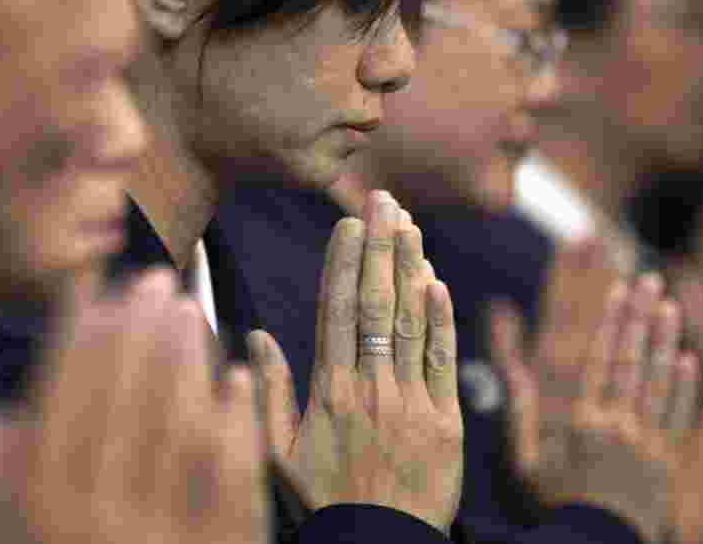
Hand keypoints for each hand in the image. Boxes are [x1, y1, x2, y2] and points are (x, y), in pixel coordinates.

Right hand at [0, 268, 268, 543]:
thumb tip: (3, 419)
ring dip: (190, 359)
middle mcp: (107, 524)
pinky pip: (238, 477)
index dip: (81, 335)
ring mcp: (173, 541)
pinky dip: (240, 418)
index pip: (63, 401)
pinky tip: (242, 372)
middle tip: (154, 278)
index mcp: (44, 514)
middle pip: (126, 402)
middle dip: (139, 330)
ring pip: (184, 428)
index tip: (96, 286)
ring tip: (192, 310)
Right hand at [249, 190, 462, 533]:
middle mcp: (368, 390)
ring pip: (409, 322)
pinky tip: (437, 281)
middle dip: (380, 246)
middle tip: (385, 200)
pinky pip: (441, 361)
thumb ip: (268, 392)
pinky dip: (440, 319)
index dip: (343, 262)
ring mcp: (410, 404)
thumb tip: (256, 336)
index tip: (349, 222)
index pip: (335, 311)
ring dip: (410, 268)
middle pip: (374, 304)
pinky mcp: (446, 423)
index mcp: (327, 393)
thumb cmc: (323, 503)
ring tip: (410, 224)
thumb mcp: (279, 454)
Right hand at [493, 275, 699, 542]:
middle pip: (633, 360)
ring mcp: (648, 443)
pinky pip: (679, 416)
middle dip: (641, 316)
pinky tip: (687, 360)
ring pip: (660, 382)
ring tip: (671, 306)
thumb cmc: (553, 505)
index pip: (601, 358)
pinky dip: (685, 388)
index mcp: (584, 422)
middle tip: (650, 280)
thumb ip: (522, 413)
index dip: (612, 321)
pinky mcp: (667, 461)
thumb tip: (515, 370)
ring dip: (665, 340)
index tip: (620, 288)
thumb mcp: (526, 462)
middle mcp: (619, 425)